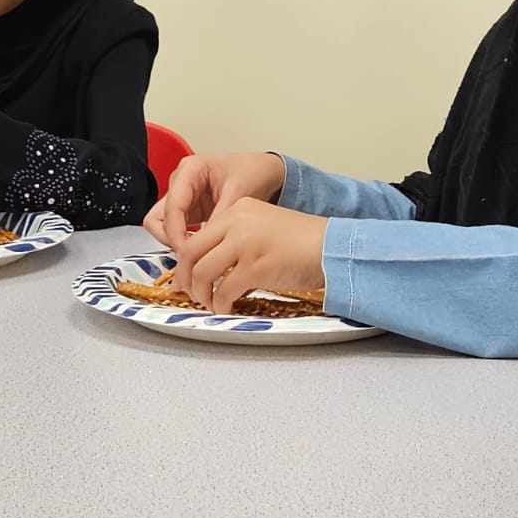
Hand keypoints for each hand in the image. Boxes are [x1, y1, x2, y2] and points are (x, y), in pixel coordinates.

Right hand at [141, 152, 286, 249]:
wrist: (264, 172)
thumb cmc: (253, 171)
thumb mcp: (240, 192)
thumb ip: (221, 216)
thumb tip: (206, 244)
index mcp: (190, 170)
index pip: (172, 206)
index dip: (176, 232)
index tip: (187, 252)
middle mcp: (180, 183)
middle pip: (157, 218)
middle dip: (171, 239)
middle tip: (191, 256)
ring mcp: (183, 198)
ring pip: (163, 227)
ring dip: (176, 243)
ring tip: (199, 254)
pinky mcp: (190, 212)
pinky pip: (177, 231)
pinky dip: (185, 244)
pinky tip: (203, 252)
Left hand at [170, 197, 327, 312]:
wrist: (331, 248)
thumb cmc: (303, 242)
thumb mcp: (263, 228)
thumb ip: (236, 239)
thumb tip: (211, 266)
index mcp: (239, 210)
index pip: (198, 236)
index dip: (186, 261)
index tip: (187, 276)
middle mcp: (238, 222)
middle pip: (192, 252)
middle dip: (186, 278)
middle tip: (191, 293)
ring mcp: (246, 244)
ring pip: (202, 272)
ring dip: (201, 293)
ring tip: (209, 303)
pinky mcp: (256, 267)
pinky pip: (224, 290)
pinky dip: (220, 304)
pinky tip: (226, 308)